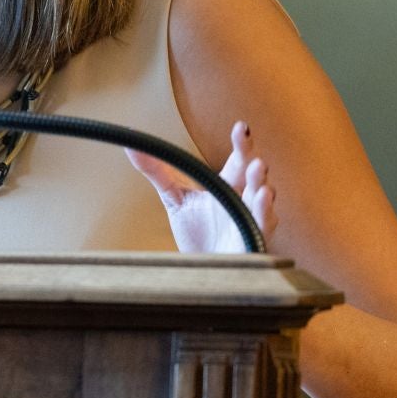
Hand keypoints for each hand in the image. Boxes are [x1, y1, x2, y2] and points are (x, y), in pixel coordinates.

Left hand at [128, 121, 276, 253]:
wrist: (202, 271)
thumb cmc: (197, 233)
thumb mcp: (174, 198)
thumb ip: (157, 171)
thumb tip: (131, 144)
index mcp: (228, 186)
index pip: (237, 161)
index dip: (241, 145)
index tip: (240, 127)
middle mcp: (244, 200)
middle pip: (253, 176)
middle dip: (253, 161)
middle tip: (250, 146)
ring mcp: (250, 221)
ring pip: (262, 200)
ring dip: (262, 184)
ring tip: (258, 169)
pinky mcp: (251, 243)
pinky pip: (263, 227)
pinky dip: (265, 213)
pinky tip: (263, 199)